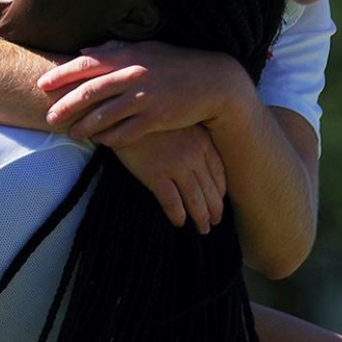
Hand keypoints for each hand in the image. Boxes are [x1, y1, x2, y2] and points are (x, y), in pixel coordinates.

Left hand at [38, 41, 243, 146]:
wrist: (213, 82)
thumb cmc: (176, 64)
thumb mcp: (147, 49)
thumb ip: (114, 48)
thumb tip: (84, 51)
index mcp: (129, 56)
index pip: (87, 65)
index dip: (62, 75)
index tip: (42, 85)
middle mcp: (134, 76)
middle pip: (90, 92)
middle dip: (66, 106)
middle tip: (50, 118)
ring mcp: (145, 98)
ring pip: (105, 115)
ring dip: (84, 126)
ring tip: (71, 134)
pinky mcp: (156, 118)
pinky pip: (125, 132)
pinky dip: (109, 138)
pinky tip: (99, 141)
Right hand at [112, 127, 226, 232]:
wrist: (121, 113)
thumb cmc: (149, 118)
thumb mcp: (178, 122)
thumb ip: (192, 139)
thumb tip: (199, 163)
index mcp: (202, 141)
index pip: (219, 172)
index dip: (221, 191)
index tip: (220, 201)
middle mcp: (193, 154)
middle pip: (210, 189)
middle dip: (214, 209)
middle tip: (214, 222)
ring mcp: (175, 165)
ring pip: (195, 199)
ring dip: (201, 217)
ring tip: (202, 228)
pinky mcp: (155, 175)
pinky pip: (172, 202)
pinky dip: (178, 215)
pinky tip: (179, 222)